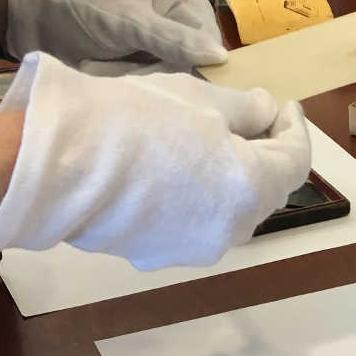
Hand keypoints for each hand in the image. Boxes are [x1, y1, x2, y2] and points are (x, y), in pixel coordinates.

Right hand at [0, 52, 309, 270]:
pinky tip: (176, 172)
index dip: (294, 129)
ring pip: (231, 213)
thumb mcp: (200, 100)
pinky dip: (200, 199)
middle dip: (265, 155)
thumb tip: (265, 111)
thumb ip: (244, 110)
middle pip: (267, 191)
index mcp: (253, 189)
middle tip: (253, 121)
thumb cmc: (138, 118)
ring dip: (233, 181)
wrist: (60, 163)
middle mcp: (234, 230)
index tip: (284, 106)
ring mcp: (196, 249)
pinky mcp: (159, 256)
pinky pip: (195, 225)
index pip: (295, 160)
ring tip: (214, 146)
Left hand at [5, 0, 227, 68]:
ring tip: (121, 76)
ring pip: (176, 76)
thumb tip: (221, 58)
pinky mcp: (142, 62)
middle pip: (194, 60)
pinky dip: (139, 86)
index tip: (172, 78)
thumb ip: (174, 40)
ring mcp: (158, 41)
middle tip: (138, 76)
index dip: (196, 62)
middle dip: (169, 74)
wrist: (30, 20)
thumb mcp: (129, 23)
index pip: (208, 38)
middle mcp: (173, 16)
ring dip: (151, 83)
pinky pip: (156, 83)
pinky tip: (121, 82)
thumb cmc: (80, 10)